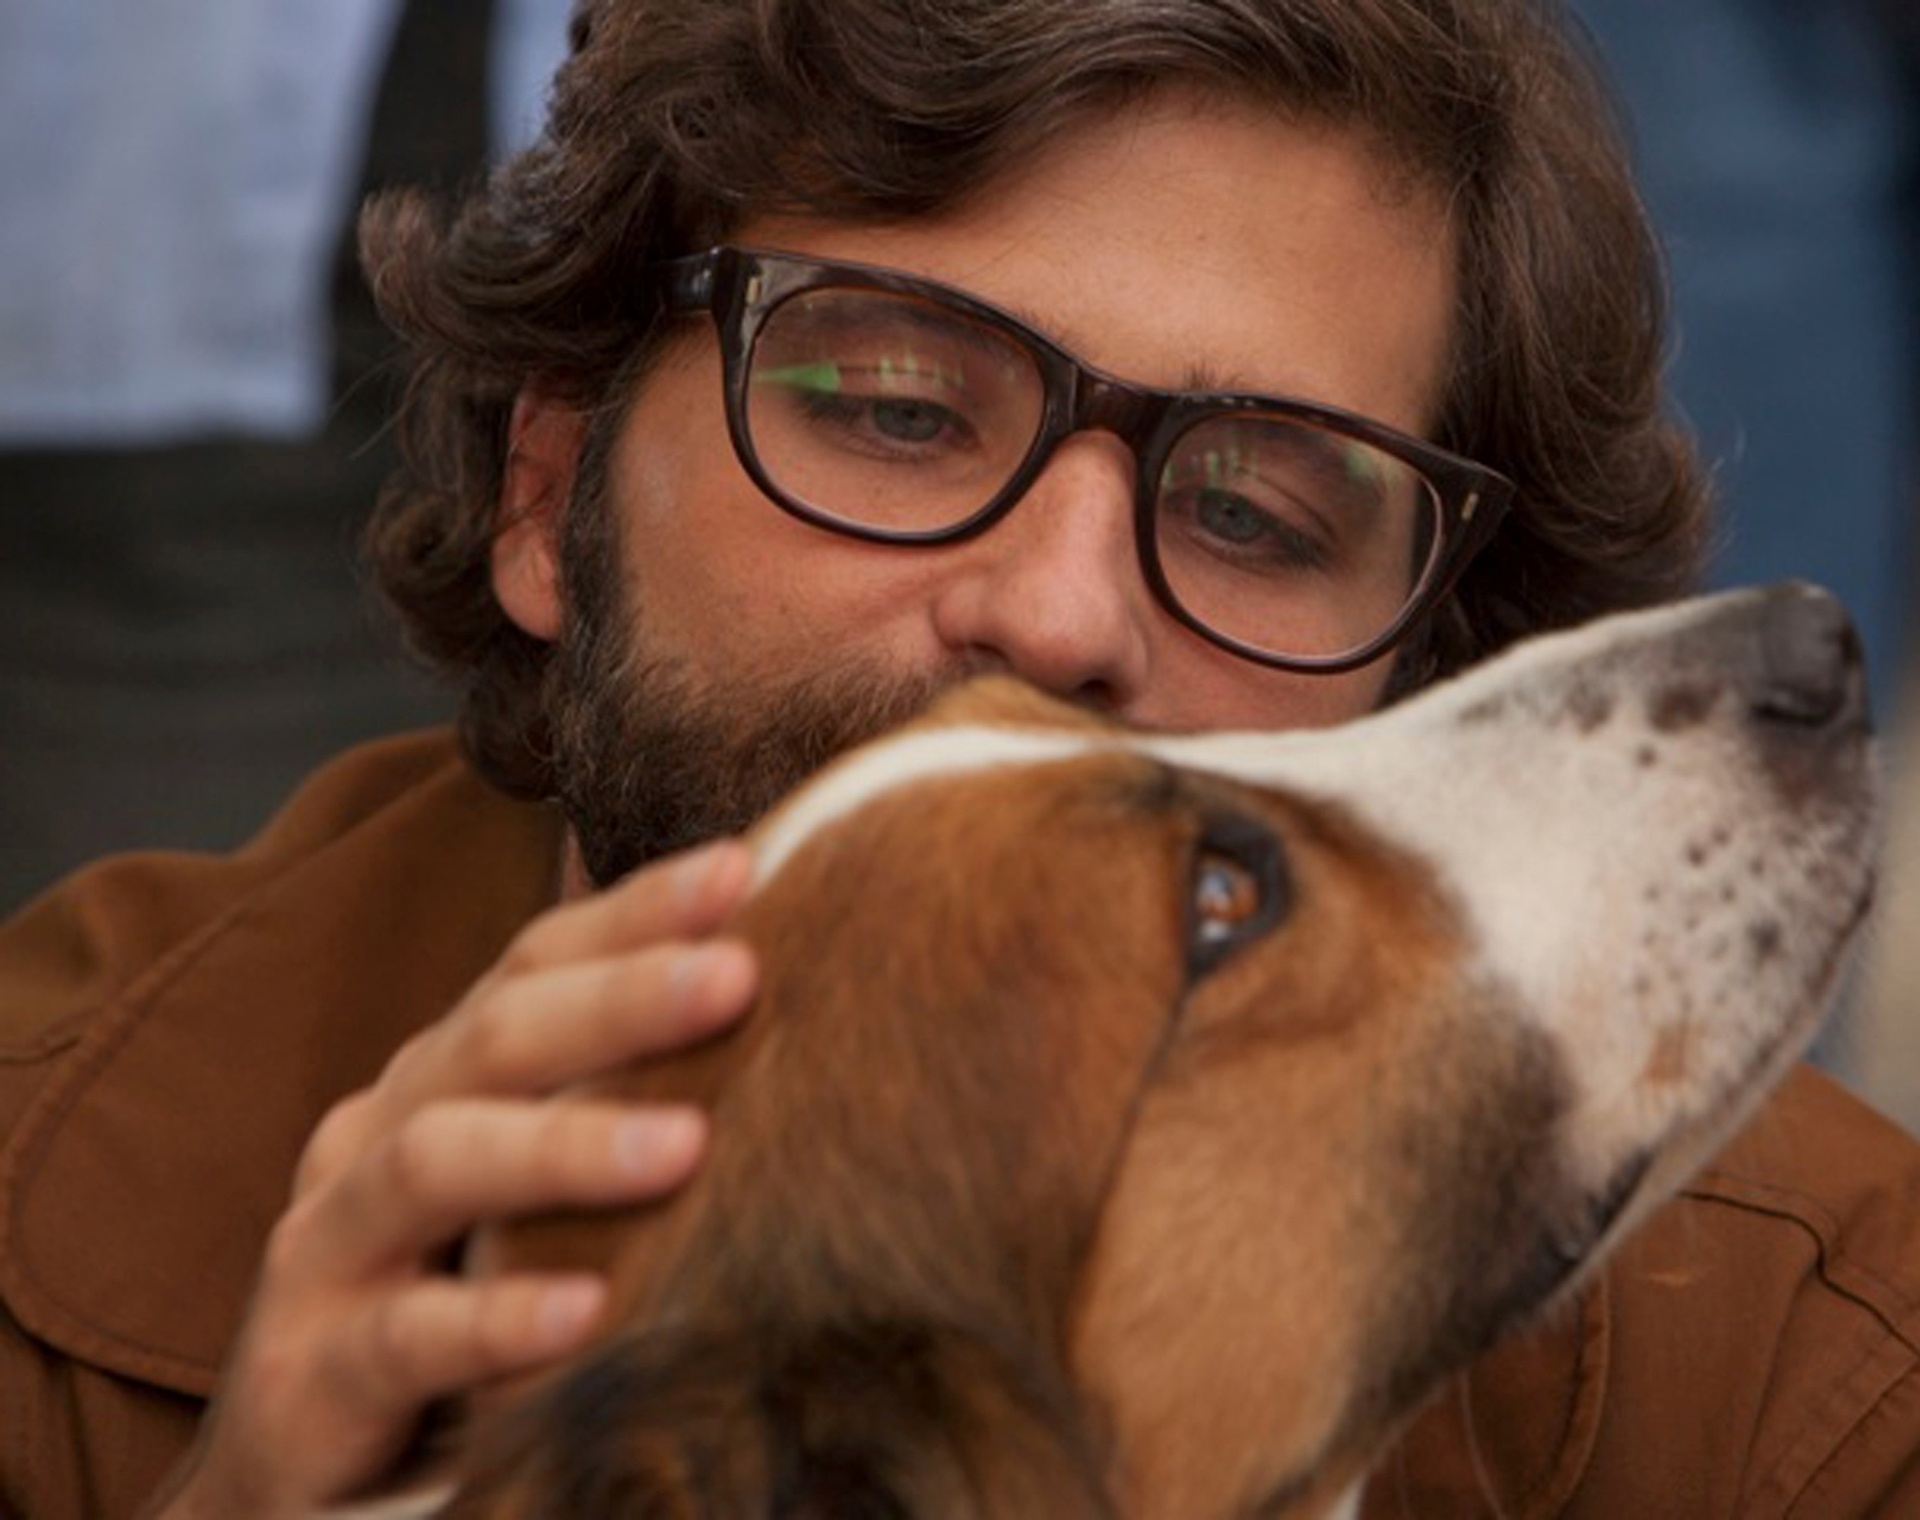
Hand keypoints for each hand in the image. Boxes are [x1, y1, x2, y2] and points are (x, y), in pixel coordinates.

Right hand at [152, 840, 758, 1518]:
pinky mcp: (309, 1379)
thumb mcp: (525, 1189)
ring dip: (562, 1144)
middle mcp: (377, 1138)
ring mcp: (330, 1252)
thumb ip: (613, 1105)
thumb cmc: (446, 1296)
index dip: (632, 912)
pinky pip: (402, 1339)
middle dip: (617, 997)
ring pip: (435, 1162)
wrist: (293, 1470)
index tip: (745, 868)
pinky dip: (491, 1321)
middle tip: (737, 973)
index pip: (532, 965)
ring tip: (686, 1144)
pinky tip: (584, 1314)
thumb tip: (776, 1016)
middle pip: (493, 1038)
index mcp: (438, 1081)